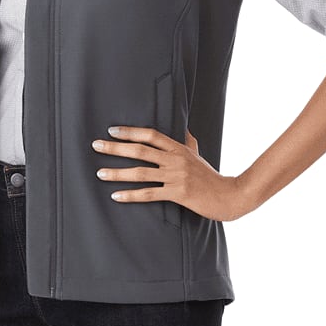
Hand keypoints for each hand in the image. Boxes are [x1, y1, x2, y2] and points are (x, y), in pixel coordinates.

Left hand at [91, 125, 249, 222]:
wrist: (229, 196)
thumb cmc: (211, 176)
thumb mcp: (198, 154)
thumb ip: (187, 142)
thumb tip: (182, 129)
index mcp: (179, 148)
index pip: (151, 135)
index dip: (130, 131)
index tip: (112, 131)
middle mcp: (176, 159)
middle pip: (141, 150)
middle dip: (116, 148)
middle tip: (96, 145)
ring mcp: (177, 176)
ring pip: (142, 172)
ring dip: (118, 173)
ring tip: (100, 173)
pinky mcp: (178, 193)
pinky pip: (149, 194)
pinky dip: (131, 195)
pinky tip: (116, 196)